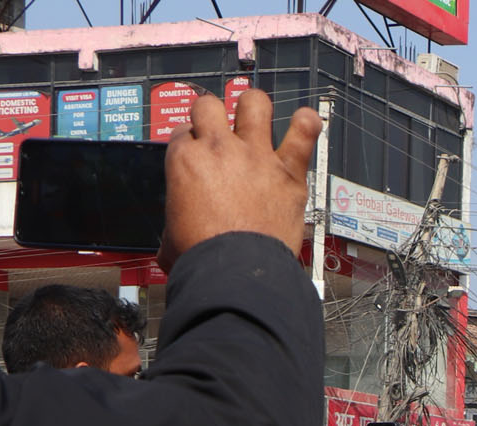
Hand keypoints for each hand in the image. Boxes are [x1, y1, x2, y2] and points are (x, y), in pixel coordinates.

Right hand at [159, 88, 321, 270]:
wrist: (236, 271)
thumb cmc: (204, 257)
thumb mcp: (170, 236)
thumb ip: (176, 222)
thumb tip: (175, 237)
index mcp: (185, 159)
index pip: (184, 131)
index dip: (192, 140)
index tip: (200, 152)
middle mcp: (219, 149)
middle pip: (210, 105)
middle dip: (213, 113)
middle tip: (222, 130)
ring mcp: (256, 156)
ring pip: (254, 104)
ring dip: (255, 107)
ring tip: (258, 118)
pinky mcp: (288, 172)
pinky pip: (303, 134)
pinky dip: (307, 124)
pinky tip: (306, 122)